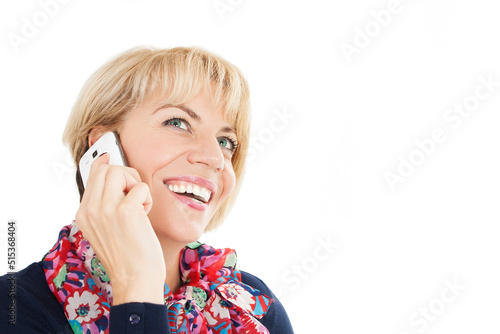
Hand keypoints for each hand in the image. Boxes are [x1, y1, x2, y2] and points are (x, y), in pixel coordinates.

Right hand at [75, 153, 165, 304]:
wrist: (135, 280)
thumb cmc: (127, 256)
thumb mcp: (106, 229)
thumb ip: (104, 205)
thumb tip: (109, 174)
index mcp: (83, 214)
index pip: (91, 177)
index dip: (103, 164)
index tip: (109, 156)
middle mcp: (90, 210)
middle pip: (106, 169)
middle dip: (125, 174)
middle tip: (134, 192)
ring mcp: (105, 209)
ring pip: (119, 171)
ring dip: (135, 183)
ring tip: (139, 204)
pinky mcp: (125, 211)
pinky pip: (140, 187)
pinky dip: (147, 198)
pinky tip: (145, 215)